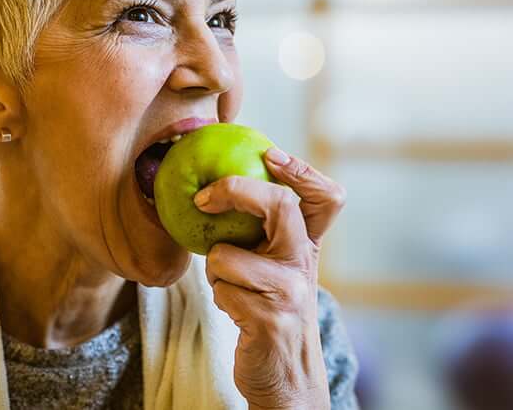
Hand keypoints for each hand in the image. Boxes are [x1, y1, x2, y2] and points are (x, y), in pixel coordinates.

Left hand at [193, 147, 345, 409]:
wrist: (286, 377)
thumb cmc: (270, 310)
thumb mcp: (278, 269)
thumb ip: (264, 234)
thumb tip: (218, 189)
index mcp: (308, 246)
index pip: (327, 198)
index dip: (302, 170)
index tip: (269, 153)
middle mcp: (304, 264)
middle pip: (280, 204)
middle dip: (236, 191)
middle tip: (204, 198)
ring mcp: (290, 292)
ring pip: (226, 255)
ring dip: (215, 271)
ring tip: (232, 287)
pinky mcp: (269, 318)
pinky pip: (219, 288)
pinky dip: (217, 296)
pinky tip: (236, 310)